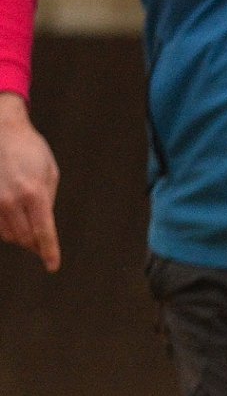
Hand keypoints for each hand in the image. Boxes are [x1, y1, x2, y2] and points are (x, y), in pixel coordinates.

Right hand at [0, 93, 60, 271]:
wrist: (1, 129)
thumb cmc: (30, 150)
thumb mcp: (49, 174)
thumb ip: (48, 202)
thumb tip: (43, 229)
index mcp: (34, 193)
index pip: (43, 233)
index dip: (49, 253)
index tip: (52, 266)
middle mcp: (11, 200)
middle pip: (25, 238)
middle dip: (35, 243)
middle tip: (40, 239)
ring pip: (8, 235)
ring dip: (19, 235)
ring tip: (25, 219)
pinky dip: (5, 227)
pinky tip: (12, 216)